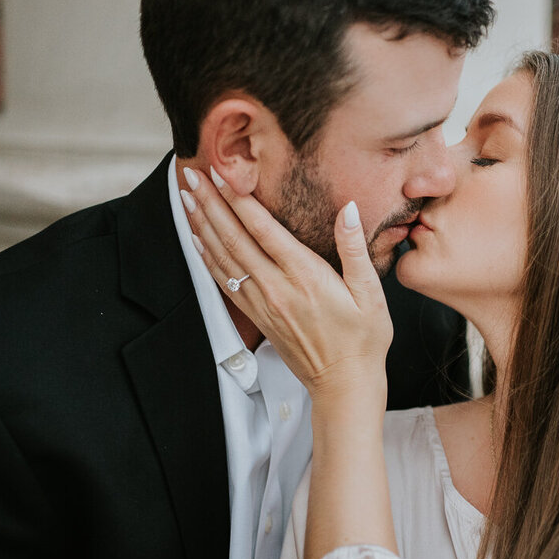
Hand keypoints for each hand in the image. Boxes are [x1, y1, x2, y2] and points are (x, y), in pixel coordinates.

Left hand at [181, 166, 392, 404]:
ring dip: (203, 226)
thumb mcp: (371, 292)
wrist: (344, 384)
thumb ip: (355, 248)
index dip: (239, 200)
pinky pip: (225, 281)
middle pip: (235, 239)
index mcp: (305, 276)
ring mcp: (263, 303)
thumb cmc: (363, 339)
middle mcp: (277, 288)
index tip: (221, 175)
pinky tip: (198, 239)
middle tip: (191, 177)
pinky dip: (208, 257)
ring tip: (187, 199)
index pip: (263, 229)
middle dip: (211, 205)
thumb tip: (348, 209)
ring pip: (224, 258)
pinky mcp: (258, 316)